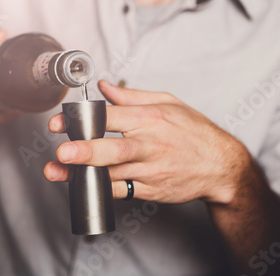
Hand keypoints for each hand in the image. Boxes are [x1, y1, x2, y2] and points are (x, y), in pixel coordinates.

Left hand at [44, 80, 251, 204]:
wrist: (222, 167)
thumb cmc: (195, 132)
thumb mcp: (169, 103)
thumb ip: (131, 97)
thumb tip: (103, 87)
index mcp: (151, 119)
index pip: (112, 116)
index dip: (83, 118)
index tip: (60, 122)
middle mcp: (150, 145)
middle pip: (113, 149)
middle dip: (85, 151)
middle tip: (62, 153)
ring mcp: (150, 170)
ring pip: (112, 174)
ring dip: (82, 174)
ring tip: (57, 172)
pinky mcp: (151, 190)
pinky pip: (121, 190)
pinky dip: (101, 187)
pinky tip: (82, 184)